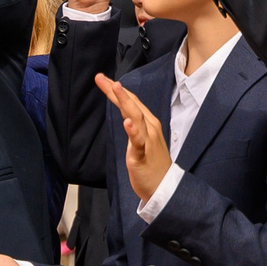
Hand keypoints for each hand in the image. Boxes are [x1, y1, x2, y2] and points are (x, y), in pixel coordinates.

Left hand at [98, 72, 172, 203]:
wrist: (165, 188)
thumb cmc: (152, 164)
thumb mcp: (142, 140)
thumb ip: (134, 127)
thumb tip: (126, 115)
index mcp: (148, 124)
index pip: (132, 102)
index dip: (117, 91)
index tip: (102, 79)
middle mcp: (149, 128)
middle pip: (132, 105)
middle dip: (116, 91)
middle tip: (101, 78)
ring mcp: (147, 141)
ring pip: (136, 117)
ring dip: (126, 102)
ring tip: (116, 88)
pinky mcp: (143, 155)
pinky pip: (138, 142)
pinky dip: (133, 131)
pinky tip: (127, 122)